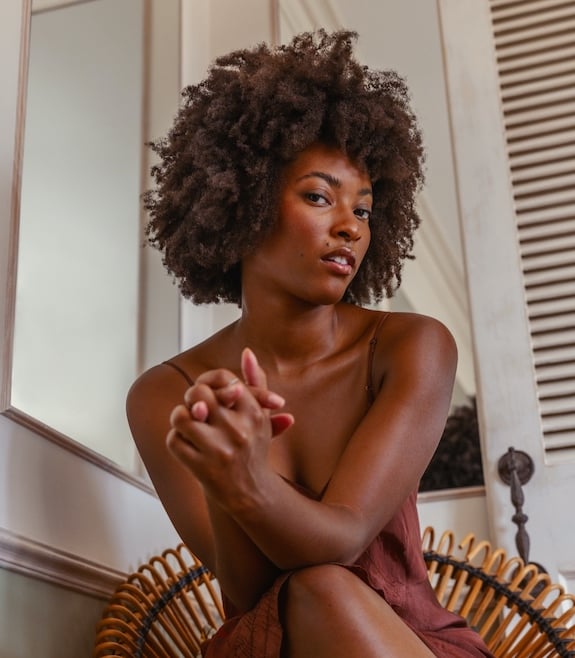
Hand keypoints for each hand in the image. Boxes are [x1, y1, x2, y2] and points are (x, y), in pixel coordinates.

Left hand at [166, 349, 292, 503]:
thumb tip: (247, 351)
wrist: (252, 493)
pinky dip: (175, 441)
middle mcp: (238, 430)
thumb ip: (255, 381)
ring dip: (180, 419)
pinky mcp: (202, 468)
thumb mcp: (261, 414)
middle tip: (195, 408)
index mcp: (253, 412)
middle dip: (191, 398)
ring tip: (188, 425)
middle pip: (198, 393)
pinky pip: (174, 441)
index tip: (207, 392)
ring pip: (181, 416)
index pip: (222, 379)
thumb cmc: (253, 447)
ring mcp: (219, 450)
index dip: (208, 381)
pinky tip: (186, 445)